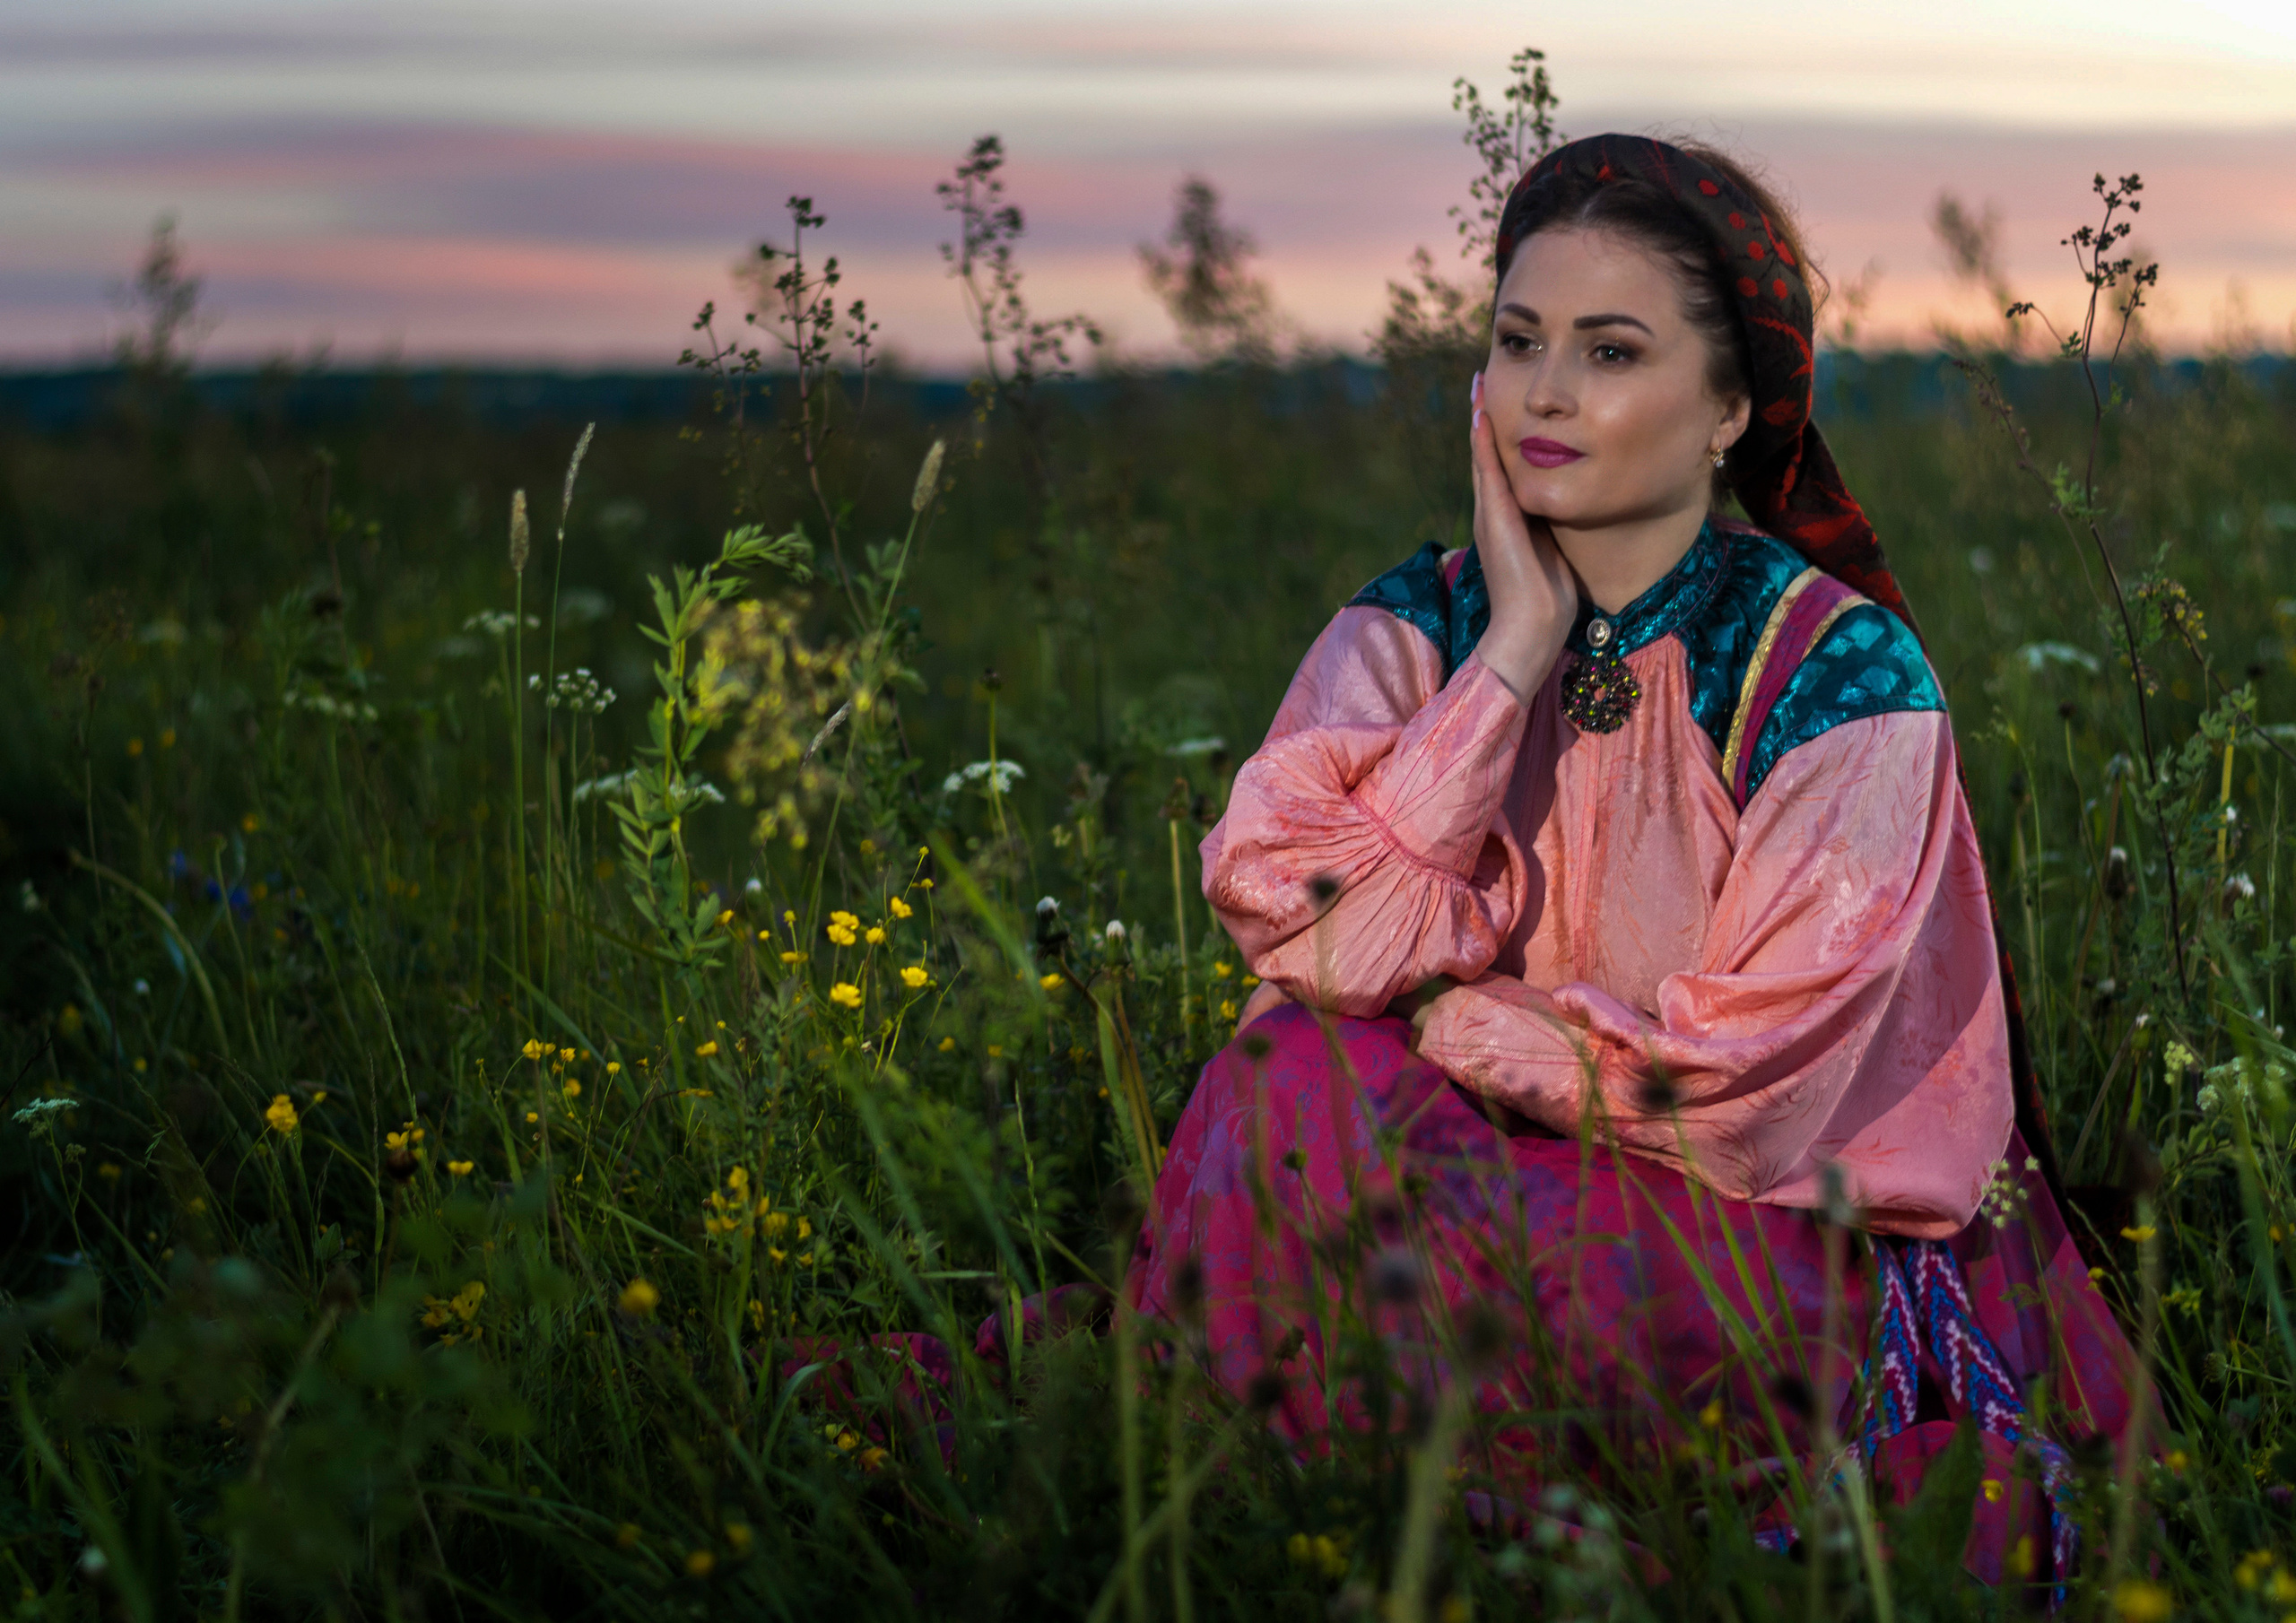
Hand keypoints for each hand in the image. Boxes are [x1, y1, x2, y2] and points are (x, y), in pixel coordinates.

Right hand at [1468, 372, 1577, 700]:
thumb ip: (1553, 528)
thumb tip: (1571, 507)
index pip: (1501, 469)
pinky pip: (1487, 472)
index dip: (1499, 437)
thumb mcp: (1552, 551)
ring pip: (1483, 457)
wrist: (1533, 628)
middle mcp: (1492, 513)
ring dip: (1479, 420)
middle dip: (1484, 418)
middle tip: (1481, 380)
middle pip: (1487, 455)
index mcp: (1507, 520)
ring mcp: (1490, 515)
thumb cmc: (1550, 599)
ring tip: (1477, 385)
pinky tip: (1482, 416)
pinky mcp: (1494, 519)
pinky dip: (1483, 443)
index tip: (1498, 404)